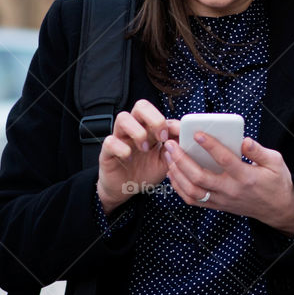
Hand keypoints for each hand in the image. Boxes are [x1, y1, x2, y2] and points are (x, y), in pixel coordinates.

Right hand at [97, 99, 177, 214]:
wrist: (126, 188)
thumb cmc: (146, 171)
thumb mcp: (166, 161)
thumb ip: (175, 147)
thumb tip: (186, 135)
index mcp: (149, 128)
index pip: (157, 112)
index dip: (169, 121)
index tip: (178, 135)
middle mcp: (134, 129)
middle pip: (141, 106)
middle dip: (154, 118)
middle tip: (161, 137)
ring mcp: (120, 138)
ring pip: (123, 117)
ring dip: (138, 132)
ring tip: (145, 149)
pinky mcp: (107, 151)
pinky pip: (110, 141)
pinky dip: (122, 149)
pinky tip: (129, 158)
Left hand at [163, 134, 293, 235]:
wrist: (278, 209)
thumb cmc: (276, 182)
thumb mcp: (276, 162)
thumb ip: (258, 150)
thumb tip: (243, 140)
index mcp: (246, 176)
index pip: (225, 160)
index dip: (210, 146)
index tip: (197, 133)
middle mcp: (231, 190)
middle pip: (200, 177)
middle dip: (182, 159)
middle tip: (171, 144)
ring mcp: (222, 200)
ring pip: (192, 190)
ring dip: (177, 173)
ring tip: (169, 156)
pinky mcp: (217, 205)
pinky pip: (193, 200)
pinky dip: (179, 188)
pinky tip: (173, 174)